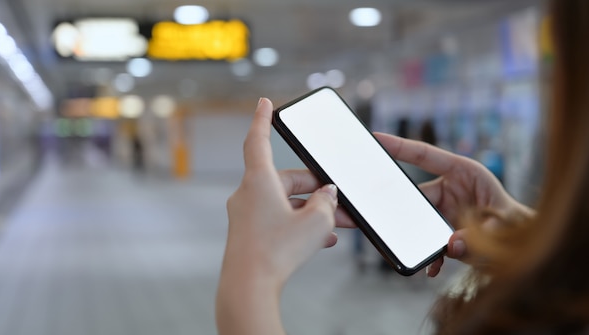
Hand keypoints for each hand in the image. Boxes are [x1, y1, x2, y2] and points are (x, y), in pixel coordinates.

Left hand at [217, 98, 338, 334]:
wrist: (249, 287)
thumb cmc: (276, 251)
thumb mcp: (315, 222)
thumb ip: (326, 203)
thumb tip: (327, 196)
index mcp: (259, 180)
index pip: (258, 140)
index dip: (263, 119)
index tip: (263, 102)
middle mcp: (248, 194)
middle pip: (286, 180)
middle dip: (317, 190)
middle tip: (341, 202)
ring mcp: (247, 215)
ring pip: (286, 204)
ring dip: (311, 212)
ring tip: (338, 226)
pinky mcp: (250, 234)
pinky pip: (279, 221)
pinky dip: (298, 225)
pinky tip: (321, 240)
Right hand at [374, 133, 533, 276]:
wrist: (525, 249)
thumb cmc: (519, 229)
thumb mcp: (504, 230)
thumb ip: (478, 237)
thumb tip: (451, 246)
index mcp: (465, 173)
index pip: (427, 156)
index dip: (400, 146)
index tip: (376, 138)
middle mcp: (451, 188)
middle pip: (415, 192)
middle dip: (399, 204)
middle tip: (376, 210)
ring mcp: (445, 207)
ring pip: (417, 218)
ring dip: (416, 235)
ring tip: (417, 250)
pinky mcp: (443, 227)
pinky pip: (425, 237)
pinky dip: (428, 254)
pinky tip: (431, 267)